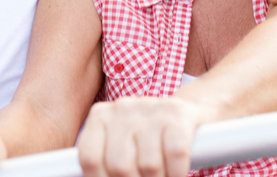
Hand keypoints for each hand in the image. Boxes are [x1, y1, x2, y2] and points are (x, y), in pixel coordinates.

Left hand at [78, 98, 202, 176]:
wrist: (187, 112)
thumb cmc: (147, 139)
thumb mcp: (122, 146)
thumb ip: (108, 164)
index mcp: (100, 116)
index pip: (90, 159)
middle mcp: (122, 107)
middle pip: (119, 166)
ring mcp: (150, 107)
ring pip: (149, 165)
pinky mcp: (177, 113)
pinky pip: (176, 155)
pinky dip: (176, 173)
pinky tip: (176, 173)